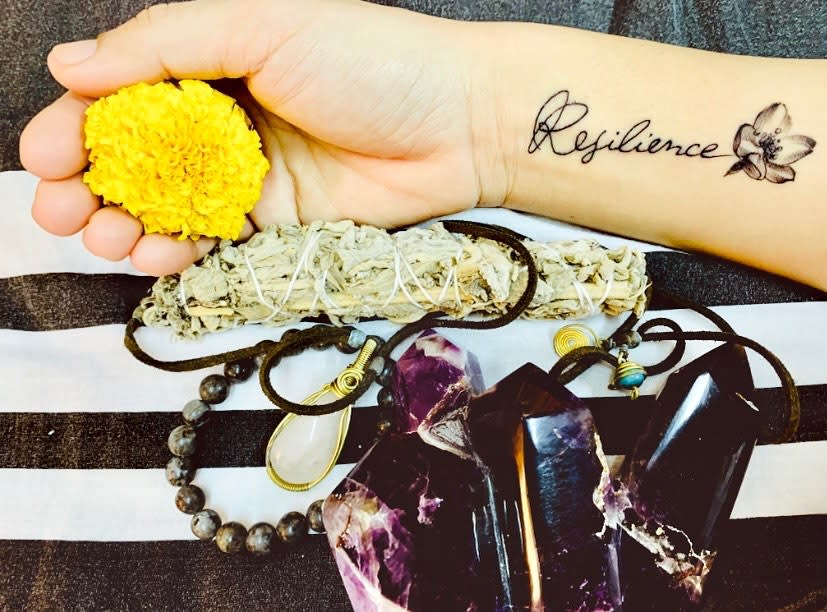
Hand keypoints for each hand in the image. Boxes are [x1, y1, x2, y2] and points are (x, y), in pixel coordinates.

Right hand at [20, 0, 500, 275]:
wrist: (458, 126)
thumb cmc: (374, 61)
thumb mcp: (263, 25)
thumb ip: (167, 43)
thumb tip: (72, 65)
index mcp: (214, 62)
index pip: (122, 94)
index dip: (76, 126)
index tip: (44, 155)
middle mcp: (225, 118)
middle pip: (133, 155)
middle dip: (87, 185)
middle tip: (59, 209)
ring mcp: (249, 173)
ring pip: (164, 205)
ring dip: (122, 224)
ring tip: (102, 237)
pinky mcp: (277, 221)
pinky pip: (212, 239)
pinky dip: (176, 250)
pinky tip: (153, 255)